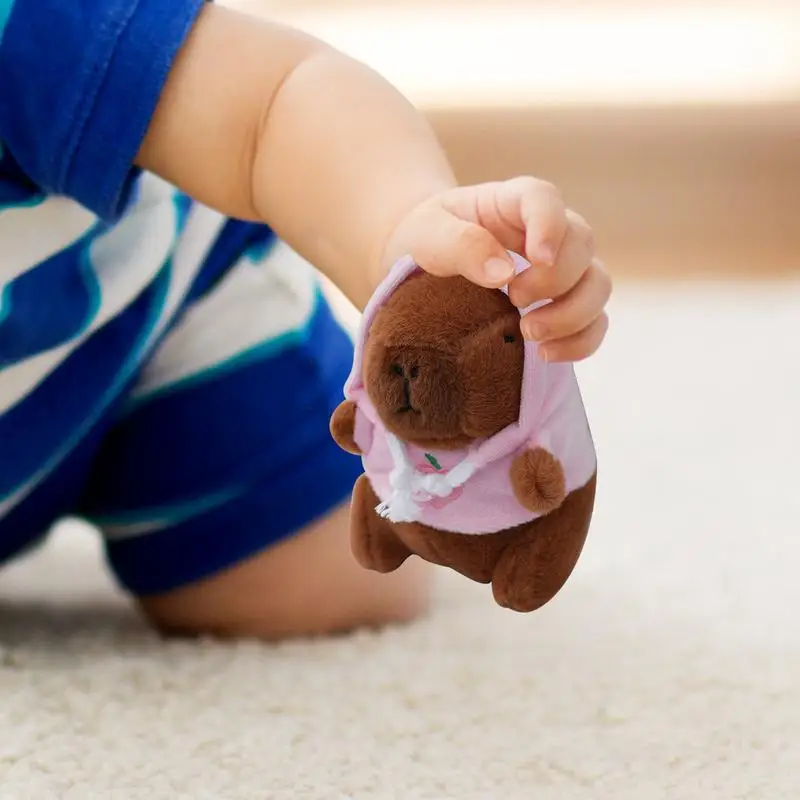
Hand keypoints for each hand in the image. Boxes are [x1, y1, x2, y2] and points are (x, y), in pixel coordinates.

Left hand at [383, 177, 610, 361]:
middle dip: (554, 280)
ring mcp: (563, 269)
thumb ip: (460, 245)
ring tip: (529, 332)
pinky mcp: (565, 304)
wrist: (424, 265)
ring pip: (598, 285)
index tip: (538, 258)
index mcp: (512, 202)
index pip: (545, 200)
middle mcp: (548, 231)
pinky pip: (595, 323)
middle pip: (581, 244)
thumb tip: (503, 274)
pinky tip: (546, 354)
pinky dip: (581, 342)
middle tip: (515, 300)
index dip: (550, 226)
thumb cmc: (428, 240)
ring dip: (573, 314)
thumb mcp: (428, 235)